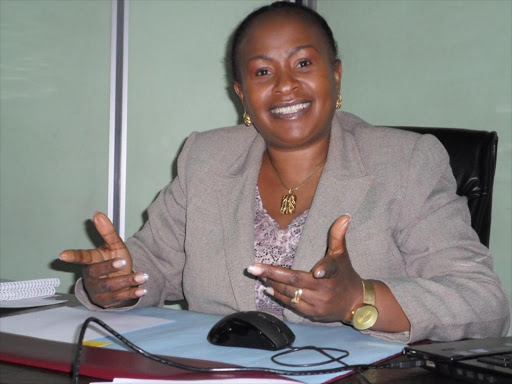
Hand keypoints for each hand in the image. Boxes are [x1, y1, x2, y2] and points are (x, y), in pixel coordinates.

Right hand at [59, 212, 146, 307]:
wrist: (122, 283)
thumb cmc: (114, 261)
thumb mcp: (114, 246)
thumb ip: (107, 232)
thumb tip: (98, 214)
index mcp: (91, 261)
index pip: (82, 257)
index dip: (73, 256)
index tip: (62, 255)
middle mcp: (92, 277)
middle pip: (97, 272)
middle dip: (110, 267)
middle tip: (123, 261)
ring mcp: (98, 291)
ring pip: (111, 287)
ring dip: (127, 281)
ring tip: (142, 276)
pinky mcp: (107, 302)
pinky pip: (119, 298)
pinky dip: (131, 293)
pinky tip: (141, 289)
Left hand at [247, 215, 361, 321]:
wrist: (355, 303)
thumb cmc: (345, 274)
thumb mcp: (342, 254)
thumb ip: (338, 235)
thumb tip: (344, 216)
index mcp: (334, 272)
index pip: (330, 269)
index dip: (324, 270)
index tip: (318, 272)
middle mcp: (325, 290)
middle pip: (295, 281)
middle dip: (272, 274)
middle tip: (253, 268)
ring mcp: (318, 304)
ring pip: (290, 294)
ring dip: (272, 284)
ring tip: (258, 275)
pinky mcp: (313, 314)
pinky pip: (292, 305)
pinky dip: (279, 296)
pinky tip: (268, 288)